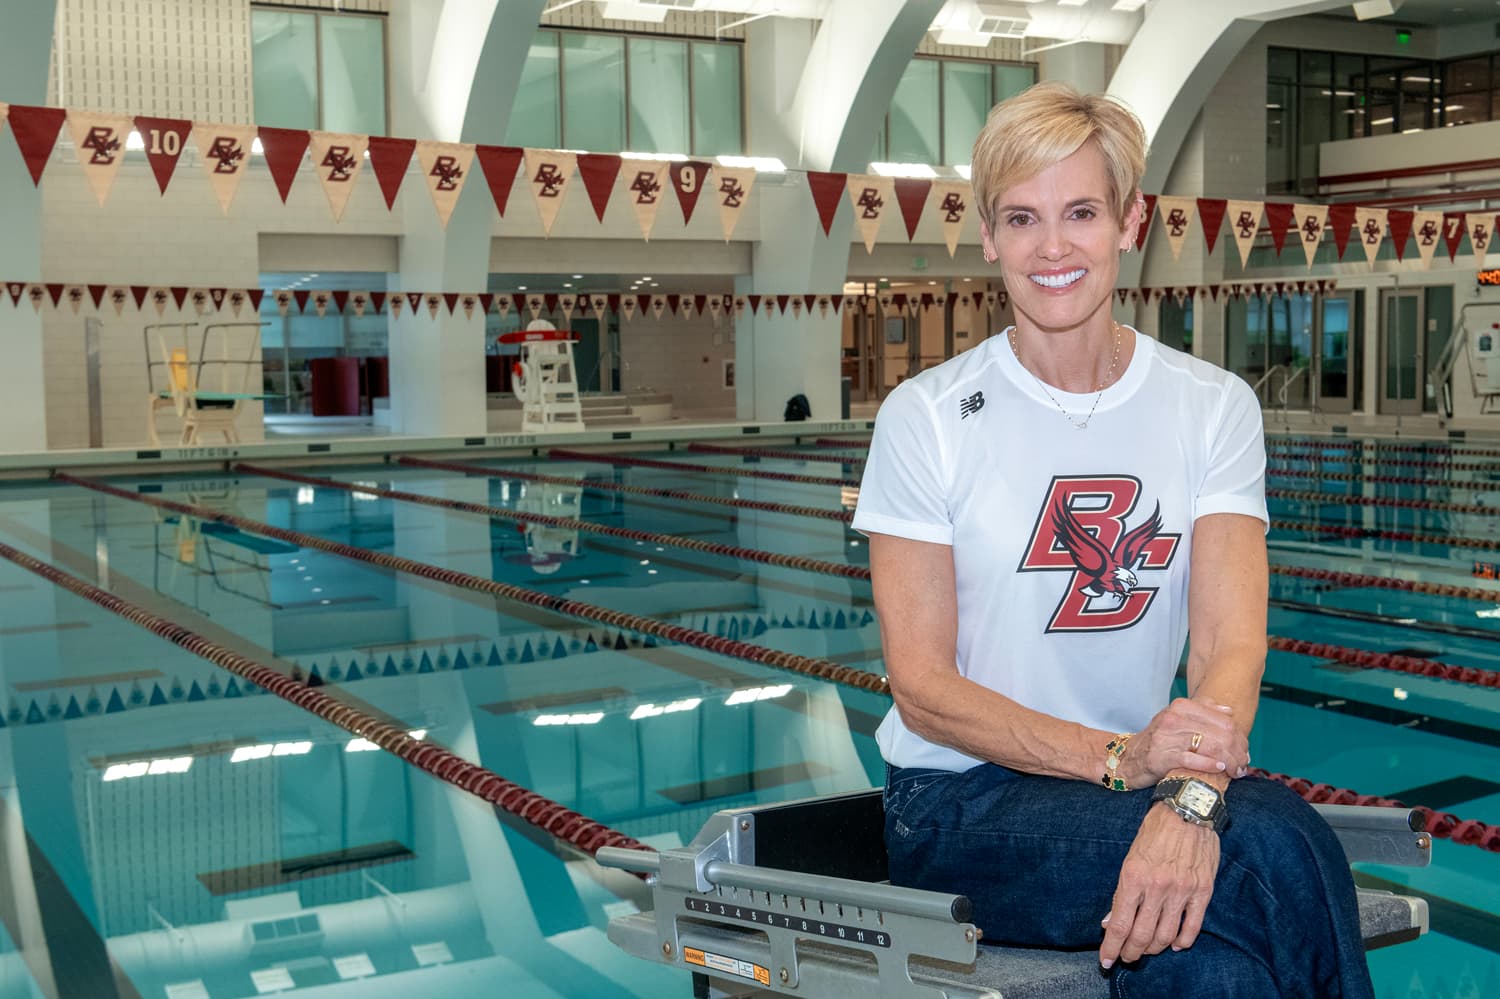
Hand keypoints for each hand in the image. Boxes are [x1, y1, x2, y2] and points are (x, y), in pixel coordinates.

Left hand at [1099, 803, 1219, 968]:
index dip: (1111, 947)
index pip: (1119, 925)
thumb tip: (1110, 922)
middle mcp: (1157, 887)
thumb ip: (1122, 893)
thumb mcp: (1130, 857)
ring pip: (1166, 936)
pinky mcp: (1203, 891)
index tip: (1105, 960)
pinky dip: (1182, 941)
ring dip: (1154, 949)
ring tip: (1147, 950)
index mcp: (1133, 877)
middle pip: (1142, 936)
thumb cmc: (1155, 830)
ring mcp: (1182, 891)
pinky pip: (1192, 927)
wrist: (1188, 807)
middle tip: (1127, 957)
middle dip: (1131, 953)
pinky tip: (1175, 944)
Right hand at [1124, 696, 1248, 786]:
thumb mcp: (1177, 719)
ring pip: (1211, 747)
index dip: (1240, 738)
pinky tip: (1220, 768)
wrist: (1128, 758)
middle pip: (1221, 734)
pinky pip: (1192, 760)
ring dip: (1230, 761)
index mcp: (1182, 707)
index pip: (1224, 720)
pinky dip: (1210, 764)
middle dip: (1238, 752)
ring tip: (1236, 771)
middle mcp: (1174, 718)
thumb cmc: (1159, 740)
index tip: (1244, 752)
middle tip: (1244, 765)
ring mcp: (1167, 737)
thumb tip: (1229, 711)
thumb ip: (1203, 711)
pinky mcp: (1161, 757)